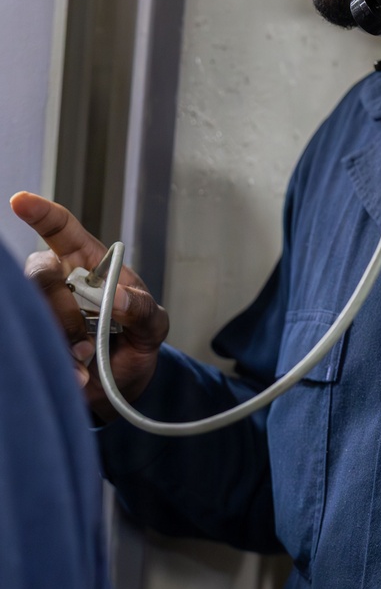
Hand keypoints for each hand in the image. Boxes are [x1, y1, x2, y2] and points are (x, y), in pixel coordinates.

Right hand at [10, 192, 168, 417]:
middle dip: (62, 309)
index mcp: (89, 264)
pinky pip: (29, 340)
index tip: (21, 202)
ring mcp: (43, 310)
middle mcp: (59, 281)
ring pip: (32, 310)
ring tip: (87, 360)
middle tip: (85, 340)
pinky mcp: (34, 337)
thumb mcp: (152, 325)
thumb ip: (142, 308)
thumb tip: (118, 296)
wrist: (123, 386)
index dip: (41, 213)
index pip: (62, 230)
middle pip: (40, 275)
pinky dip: (58, 362)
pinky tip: (78, 375)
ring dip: (61, 340)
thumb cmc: (135, 342)